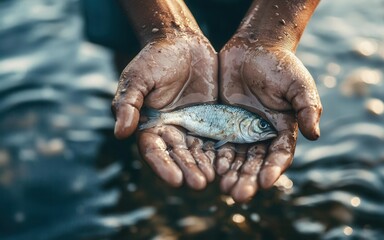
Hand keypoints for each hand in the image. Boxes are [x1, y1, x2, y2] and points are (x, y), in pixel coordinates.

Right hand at [112, 33, 217, 189]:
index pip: (155, 151)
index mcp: (150, 126)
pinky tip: (227, 163)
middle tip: (199, 184)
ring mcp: (192, 127)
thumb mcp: (138, 78)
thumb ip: (128, 104)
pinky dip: (220, 151)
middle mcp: (171, 131)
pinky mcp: (211, 120)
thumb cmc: (155, 59)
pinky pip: (216, 138)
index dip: (163, 166)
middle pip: (179, 156)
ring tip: (213, 179)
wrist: (182, 43)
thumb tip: (120, 133)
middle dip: (188, 170)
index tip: (174, 180)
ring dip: (204, 167)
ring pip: (198, 152)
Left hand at [217, 37, 321, 201]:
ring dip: (232, 174)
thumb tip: (316, 135)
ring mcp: (241, 131)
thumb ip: (307, 107)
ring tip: (224, 187)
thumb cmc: (280, 65)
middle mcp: (261, 135)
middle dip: (248, 178)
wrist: (253, 48)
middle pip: (255, 162)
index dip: (273, 168)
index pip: (279, 154)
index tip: (265, 181)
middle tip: (239, 194)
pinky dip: (217, 156)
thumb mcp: (298, 83)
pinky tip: (212, 167)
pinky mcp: (223, 123)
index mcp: (282, 130)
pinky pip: (219, 143)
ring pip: (236, 157)